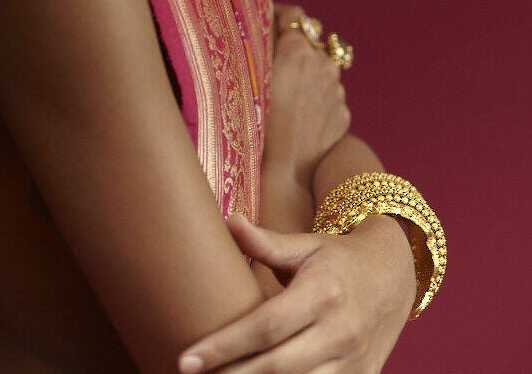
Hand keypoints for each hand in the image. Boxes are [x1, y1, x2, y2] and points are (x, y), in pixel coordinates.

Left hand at [176, 213, 416, 373]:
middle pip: (277, 367)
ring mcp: (353, 362)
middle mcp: (340, 331)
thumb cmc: (337, 259)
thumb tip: (228, 221)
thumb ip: (265, 241)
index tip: (188, 358)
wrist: (392, 276)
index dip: (225, 346)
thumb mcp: (305, 245)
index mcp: (322, 293)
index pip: (265, 326)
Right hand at [263, 3, 350, 185]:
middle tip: (277, 61)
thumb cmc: (260, 122)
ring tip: (288, 95)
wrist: (287, 171)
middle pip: (311, 41)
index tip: (272, 20)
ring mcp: (337, 90)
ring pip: (322, 69)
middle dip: (296, 46)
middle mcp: (323, 64)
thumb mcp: (254, 75)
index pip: (295, 14)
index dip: (282, 15)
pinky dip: (318, 98)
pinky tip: (301, 115)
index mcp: (298, 50)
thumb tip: (267, 11)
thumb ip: (263, 40)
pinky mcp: (344, 114)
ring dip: (309, 73)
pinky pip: (330, 96)